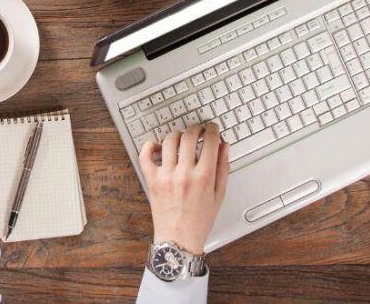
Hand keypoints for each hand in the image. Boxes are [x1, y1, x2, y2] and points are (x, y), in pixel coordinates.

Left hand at [138, 123, 228, 254]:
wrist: (178, 240)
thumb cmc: (199, 221)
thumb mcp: (219, 195)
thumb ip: (223, 168)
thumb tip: (223, 146)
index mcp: (204, 177)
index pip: (209, 140)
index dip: (212, 129)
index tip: (211, 129)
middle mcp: (184, 174)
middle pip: (189, 136)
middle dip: (196, 128)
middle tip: (198, 131)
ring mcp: (166, 176)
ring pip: (169, 141)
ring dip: (177, 134)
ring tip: (181, 139)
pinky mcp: (152, 180)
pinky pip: (145, 155)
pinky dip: (150, 145)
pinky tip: (158, 146)